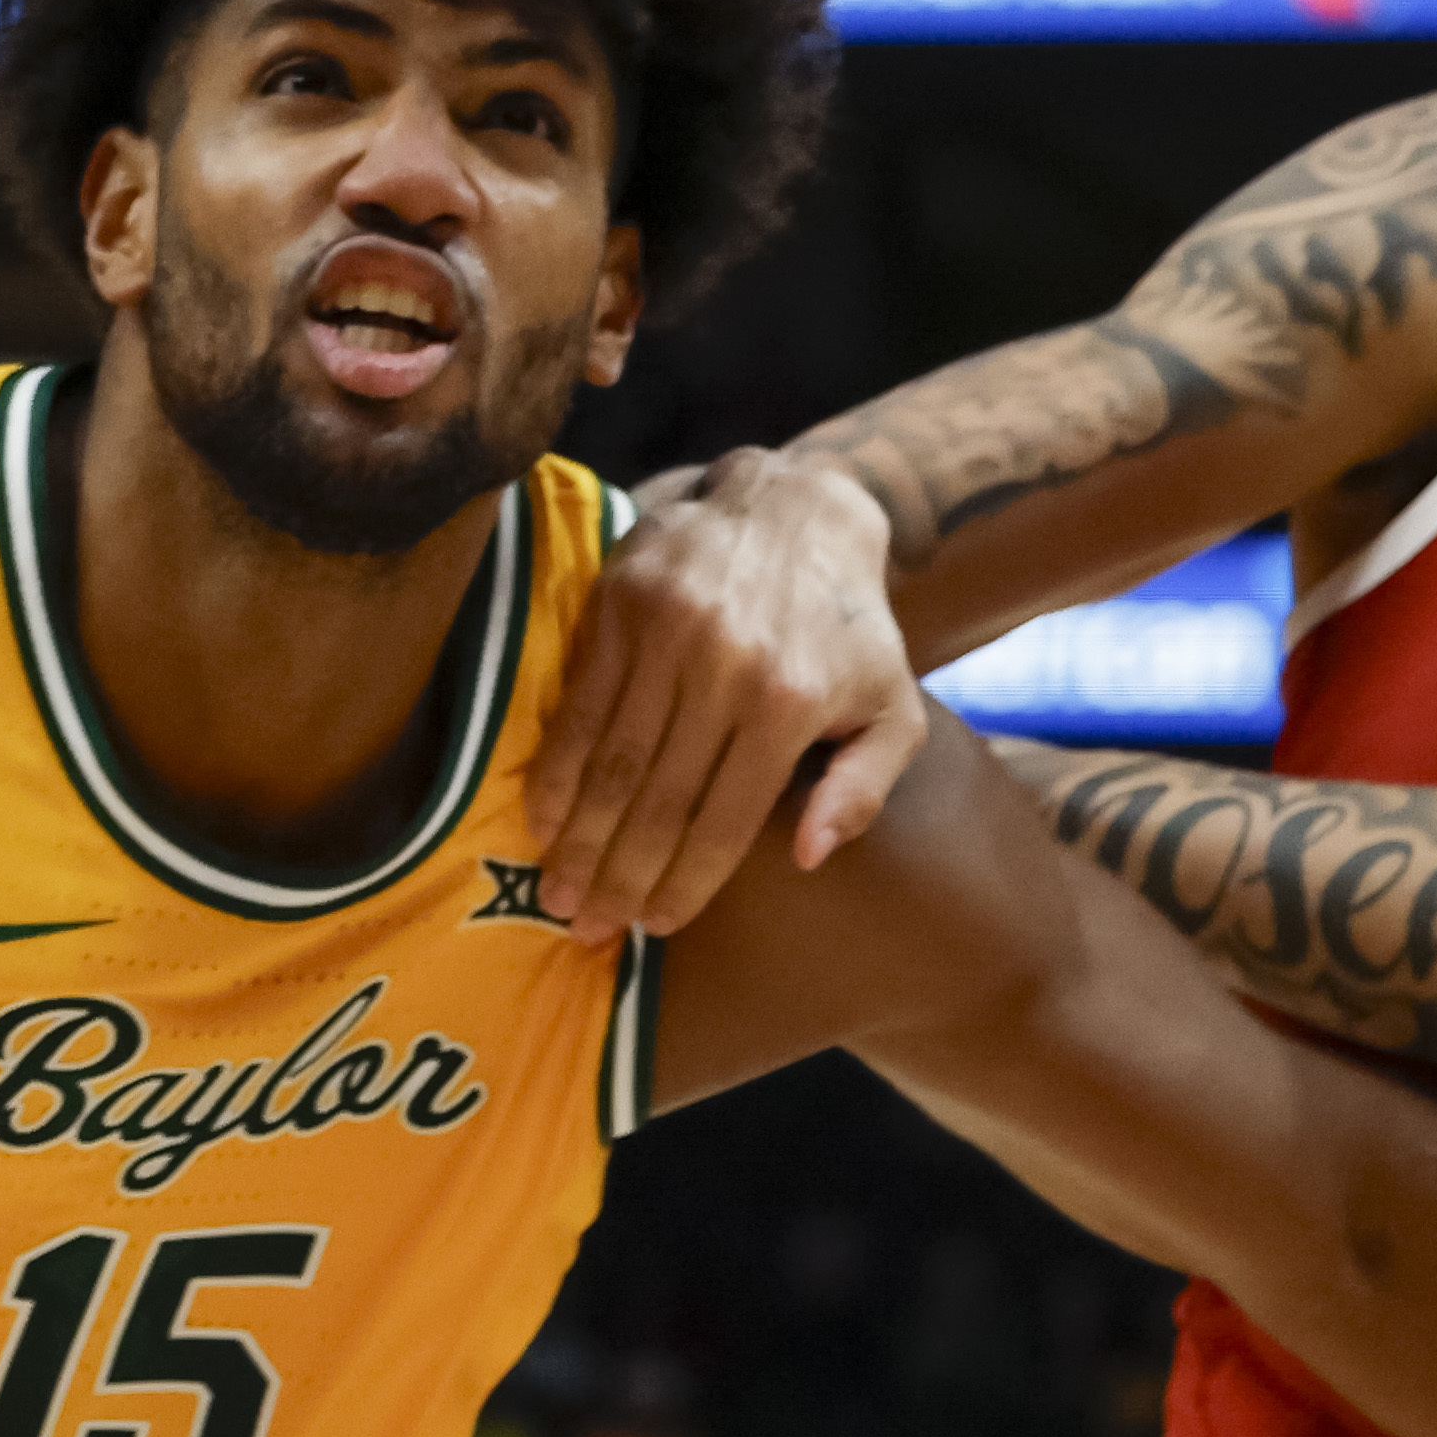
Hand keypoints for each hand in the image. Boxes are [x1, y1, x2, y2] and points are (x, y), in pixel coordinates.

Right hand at [516, 451, 923, 940]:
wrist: (794, 507)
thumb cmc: (847, 628)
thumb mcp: (893, 709)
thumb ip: (865, 788)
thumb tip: (811, 857)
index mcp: (792, 702)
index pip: (725, 818)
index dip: (686, 882)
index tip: (655, 927)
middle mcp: (725, 666)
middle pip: (656, 798)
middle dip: (618, 876)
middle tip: (587, 929)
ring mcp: (665, 630)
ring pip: (609, 759)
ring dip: (578, 837)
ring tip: (559, 892)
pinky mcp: (618, 601)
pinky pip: (577, 703)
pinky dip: (556, 769)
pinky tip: (543, 817)